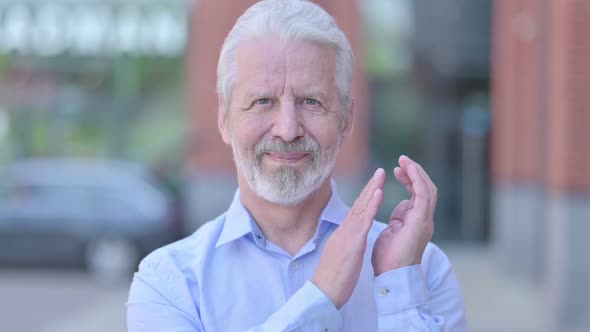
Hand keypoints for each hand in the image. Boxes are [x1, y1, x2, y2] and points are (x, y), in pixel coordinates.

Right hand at [312, 168, 384, 308]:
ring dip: (371, 190)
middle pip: (358, 205)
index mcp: (343, 235)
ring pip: (361, 208)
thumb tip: (349, 241)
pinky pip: (364, 221)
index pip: (356, 212)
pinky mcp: (352, 243)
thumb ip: (345, 246)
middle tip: (379, 172)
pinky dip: (371, 206)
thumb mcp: (339, 258)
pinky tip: (378, 193)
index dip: (365, 197)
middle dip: (369, 187)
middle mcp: (344, 231)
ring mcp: (347, 235)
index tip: (374, 185)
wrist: (323, 292)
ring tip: (380, 175)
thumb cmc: (332, 280)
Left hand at [372, 155, 435, 275]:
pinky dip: (417, 180)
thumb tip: (400, 208)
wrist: (391, 276)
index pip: (418, 194)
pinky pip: (424, 195)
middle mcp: (424, 219)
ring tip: (405, 160)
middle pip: (426, 188)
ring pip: (428, 189)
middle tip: (401, 160)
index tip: (396, 170)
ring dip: (416, 172)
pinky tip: (409, 169)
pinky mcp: (421, 222)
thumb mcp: (392, 232)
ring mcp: (424, 221)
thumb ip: (398, 219)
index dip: (409, 180)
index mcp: (416, 221)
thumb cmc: (388, 259)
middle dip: (414, 172)